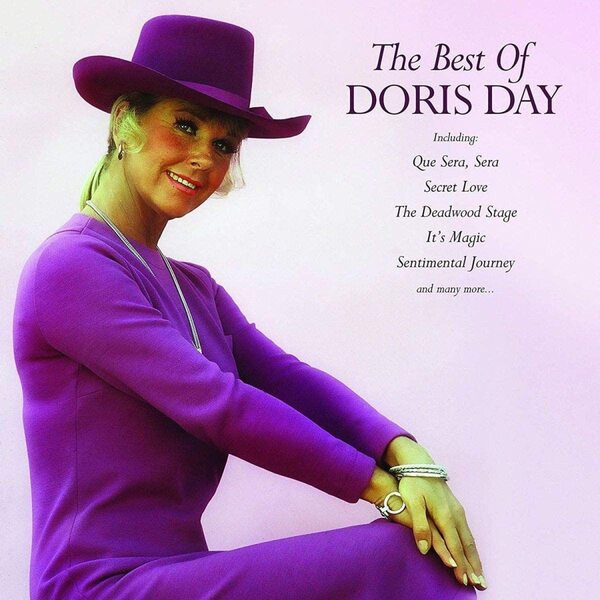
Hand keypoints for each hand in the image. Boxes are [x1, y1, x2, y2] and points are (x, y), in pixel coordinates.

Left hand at [376, 437, 486, 589]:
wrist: (419, 463)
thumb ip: (419, 525)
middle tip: (481, 585)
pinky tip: (471, 553)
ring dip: (475, 558)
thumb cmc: (413, 482)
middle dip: (473, 565)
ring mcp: (457, 511)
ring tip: (480, 575)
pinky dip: (471, 547)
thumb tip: (424, 549)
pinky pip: (467, 532)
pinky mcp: (456, 508)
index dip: (459, 564)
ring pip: (469, 539)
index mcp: (445, 515)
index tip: (464, 580)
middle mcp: (455, 514)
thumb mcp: (412, 502)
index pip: (454, 545)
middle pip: (466, 545)